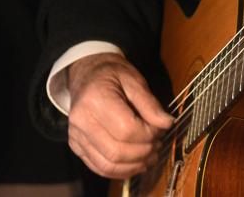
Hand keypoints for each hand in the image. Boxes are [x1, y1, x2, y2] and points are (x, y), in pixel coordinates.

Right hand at [66, 53, 173, 178]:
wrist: (87, 73)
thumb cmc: (111, 74)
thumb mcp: (134, 80)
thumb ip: (150, 104)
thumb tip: (166, 123)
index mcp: (96, 99)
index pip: (127, 130)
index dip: (149, 134)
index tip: (161, 129)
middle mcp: (82, 121)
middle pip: (117, 151)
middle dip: (144, 152)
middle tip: (158, 144)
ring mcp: (76, 136)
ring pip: (108, 165)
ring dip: (134, 166)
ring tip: (150, 156)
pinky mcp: (76, 146)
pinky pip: (99, 167)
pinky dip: (120, 170)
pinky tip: (135, 162)